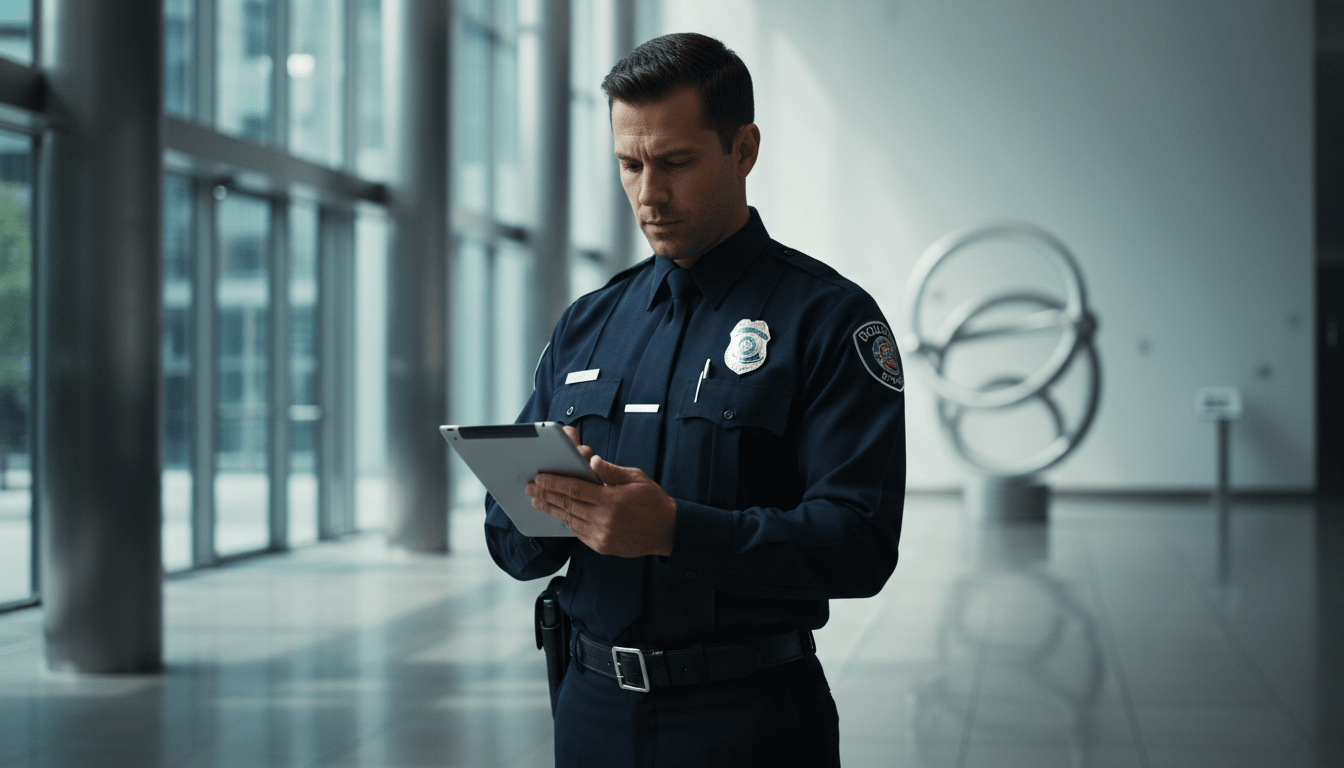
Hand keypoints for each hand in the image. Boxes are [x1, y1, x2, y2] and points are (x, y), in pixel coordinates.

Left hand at [526, 441, 676, 557]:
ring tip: (537, 501)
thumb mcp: (636, 478)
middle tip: (530, 488)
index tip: (540, 477)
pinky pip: (578, 532)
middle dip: (545, 495)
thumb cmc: (652, 501)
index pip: (575, 489)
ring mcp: (601, 535)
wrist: (667, 531)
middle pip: (567, 505)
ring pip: (569, 520)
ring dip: (551, 509)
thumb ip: (610, 471)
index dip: (554, 483)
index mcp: (611, 500)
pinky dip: (565, 522)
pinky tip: (557, 514)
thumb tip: (590, 460)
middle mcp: (604, 520)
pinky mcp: (602, 546)